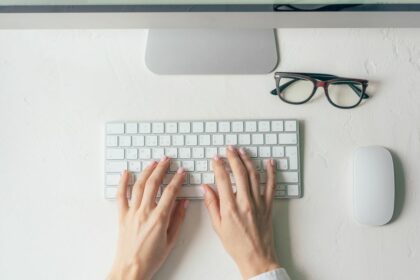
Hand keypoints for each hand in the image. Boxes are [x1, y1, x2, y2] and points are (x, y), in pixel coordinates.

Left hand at [108, 157, 188, 279]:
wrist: (130, 269)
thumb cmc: (151, 258)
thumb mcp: (171, 240)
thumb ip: (178, 220)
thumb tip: (184, 203)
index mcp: (159, 218)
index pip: (170, 192)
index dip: (177, 180)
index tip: (182, 172)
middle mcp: (144, 212)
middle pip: (153, 184)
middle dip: (162, 169)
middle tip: (167, 160)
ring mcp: (132, 213)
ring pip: (139, 186)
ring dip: (146, 172)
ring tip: (153, 163)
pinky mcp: (122, 216)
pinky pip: (121, 196)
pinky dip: (122, 183)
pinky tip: (126, 173)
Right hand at [203, 146, 279, 278]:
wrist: (256, 257)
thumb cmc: (237, 245)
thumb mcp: (218, 226)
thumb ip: (212, 205)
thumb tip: (206, 188)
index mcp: (230, 207)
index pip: (223, 179)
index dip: (218, 166)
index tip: (215, 158)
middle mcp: (245, 202)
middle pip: (239, 173)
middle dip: (233, 157)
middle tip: (229, 149)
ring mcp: (259, 202)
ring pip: (254, 175)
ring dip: (248, 160)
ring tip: (242, 151)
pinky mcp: (268, 205)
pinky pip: (271, 185)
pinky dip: (271, 172)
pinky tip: (270, 163)